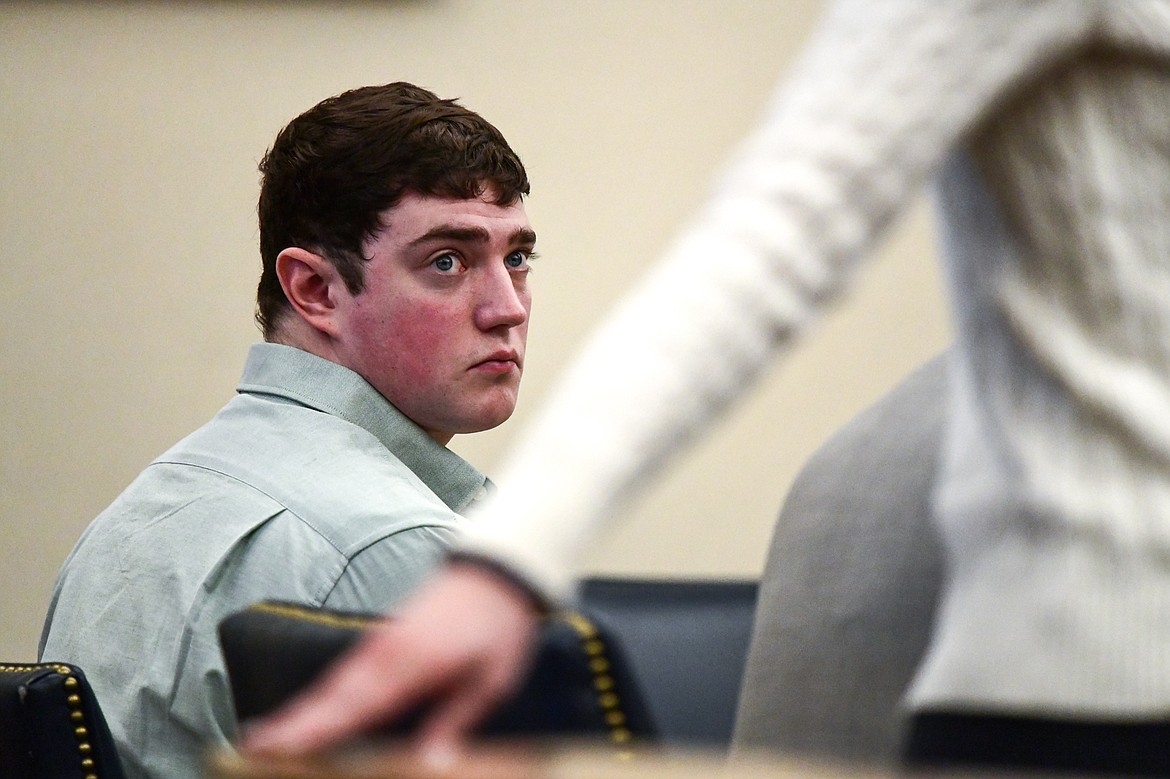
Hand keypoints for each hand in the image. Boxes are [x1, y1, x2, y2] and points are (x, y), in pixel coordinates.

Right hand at [239, 561, 541, 764]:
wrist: (495, 570)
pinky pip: (346, 673)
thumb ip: (458, 719)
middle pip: (333, 694)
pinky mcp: (383, 641)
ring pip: (334, 684)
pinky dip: (323, 695)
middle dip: (294, 723)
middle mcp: (388, 653)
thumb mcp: (492, 679)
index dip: (318, 726)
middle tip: (254, 746)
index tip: (281, 744)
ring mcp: (382, 644)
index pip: (358, 703)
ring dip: (301, 710)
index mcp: (414, 663)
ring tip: (265, 738)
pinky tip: (309, 714)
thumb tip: (432, 762)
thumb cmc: (499, 627)